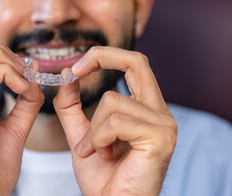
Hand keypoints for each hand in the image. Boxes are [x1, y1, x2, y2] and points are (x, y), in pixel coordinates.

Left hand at [53, 46, 176, 195]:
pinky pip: (115, 122)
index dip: (104, 56)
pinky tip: (106, 156)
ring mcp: (164, 124)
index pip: (134, 63)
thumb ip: (72, 106)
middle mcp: (160, 112)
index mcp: (145, 108)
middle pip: (137, 62)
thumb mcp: (82, 134)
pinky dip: (99, 139)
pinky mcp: (160, 138)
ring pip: (112, 101)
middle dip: (101, 57)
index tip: (77, 67)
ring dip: (92, 130)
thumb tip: (67, 75)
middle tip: (76, 71)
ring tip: (96, 151)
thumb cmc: (103, 176)